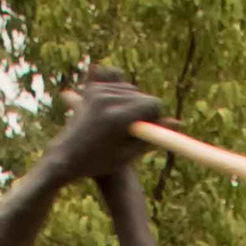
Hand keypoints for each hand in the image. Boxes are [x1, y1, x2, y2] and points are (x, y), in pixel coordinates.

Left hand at [45, 67, 163, 181]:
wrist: (66, 156)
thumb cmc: (100, 161)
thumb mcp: (130, 153)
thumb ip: (154, 135)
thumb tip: (179, 122)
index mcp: (118, 118)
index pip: (153, 104)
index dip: (154, 117)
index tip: (145, 129)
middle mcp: (107, 101)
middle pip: (142, 96)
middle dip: (142, 110)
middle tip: (130, 129)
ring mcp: (96, 92)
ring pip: (131, 89)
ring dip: (131, 102)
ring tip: (120, 122)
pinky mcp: (90, 89)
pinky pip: (117, 83)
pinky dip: (120, 95)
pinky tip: (113, 108)